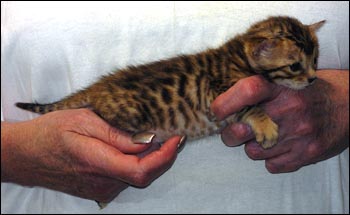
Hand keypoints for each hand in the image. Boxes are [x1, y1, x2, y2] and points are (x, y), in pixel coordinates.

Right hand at [1, 109, 183, 202]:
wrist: (26, 155)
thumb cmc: (52, 132)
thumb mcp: (84, 121)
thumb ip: (118, 134)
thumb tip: (148, 139)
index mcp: (96, 162)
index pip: (141, 169)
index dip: (164, 156)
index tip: (176, 137)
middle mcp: (101, 182)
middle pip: (146, 176)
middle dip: (165, 157)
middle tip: (174, 135)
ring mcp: (101, 189)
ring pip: (139, 177)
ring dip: (155, 160)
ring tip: (161, 139)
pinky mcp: (100, 189)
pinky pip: (128, 178)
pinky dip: (141, 164)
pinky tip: (141, 149)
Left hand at [211, 70, 348, 172]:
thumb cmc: (314, 91)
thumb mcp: (289, 79)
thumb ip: (262, 89)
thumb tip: (226, 100)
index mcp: (283, 88)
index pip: (247, 91)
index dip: (225, 103)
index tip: (216, 111)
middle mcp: (290, 111)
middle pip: (241, 130)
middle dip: (230, 134)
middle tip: (234, 129)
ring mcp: (299, 135)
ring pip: (253, 152)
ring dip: (253, 146)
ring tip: (265, 136)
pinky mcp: (307, 154)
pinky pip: (271, 165)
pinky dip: (270, 159)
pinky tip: (280, 146)